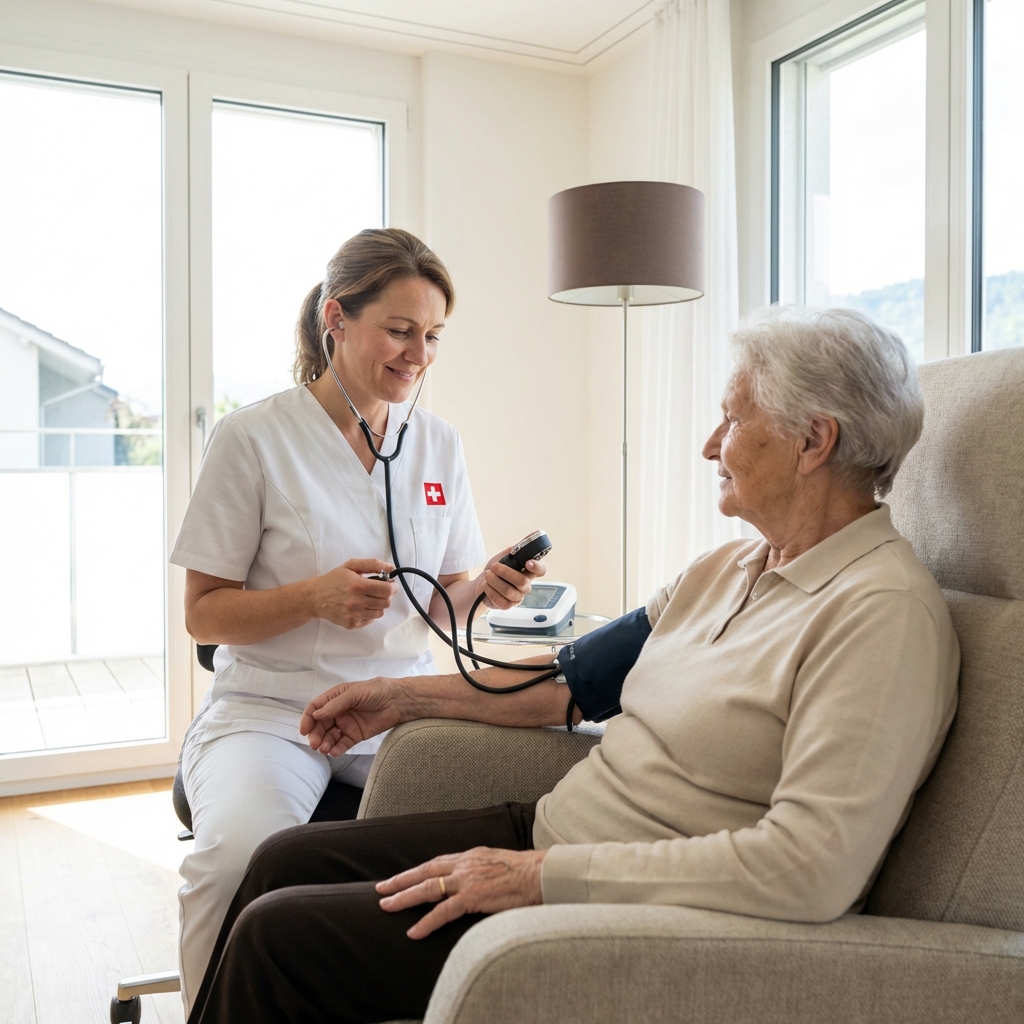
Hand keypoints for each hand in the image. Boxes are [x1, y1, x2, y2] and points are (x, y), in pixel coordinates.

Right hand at [299, 677, 405, 755]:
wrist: (398, 702)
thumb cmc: (376, 691)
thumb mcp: (354, 693)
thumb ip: (335, 704)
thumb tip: (316, 715)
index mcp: (335, 698)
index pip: (316, 708)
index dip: (308, 719)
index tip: (304, 730)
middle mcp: (338, 712)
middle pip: (321, 725)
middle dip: (316, 735)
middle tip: (315, 744)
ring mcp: (346, 724)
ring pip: (330, 736)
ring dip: (325, 743)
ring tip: (324, 749)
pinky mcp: (355, 735)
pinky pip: (342, 744)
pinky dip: (337, 749)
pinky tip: (334, 752)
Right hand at [312, 559, 396, 628]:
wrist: (315, 597)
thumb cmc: (334, 580)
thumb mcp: (351, 566)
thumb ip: (372, 564)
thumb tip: (391, 568)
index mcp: (357, 585)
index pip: (387, 590)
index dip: (392, 587)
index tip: (390, 584)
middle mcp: (356, 602)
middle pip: (386, 603)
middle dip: (386, 596)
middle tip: (378, 591)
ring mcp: (354, 615)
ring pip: (380, 613)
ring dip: (378, 605)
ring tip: (368, 598)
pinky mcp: (351, 624)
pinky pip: (370, 620)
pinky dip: (369, 613)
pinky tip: (360, 606)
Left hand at [376, 847, 546, 938]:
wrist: (540, 874)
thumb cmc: (525, 873)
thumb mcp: (497, 864)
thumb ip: (481, 870)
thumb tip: (473, 881)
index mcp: (470, 856)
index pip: (437, 863)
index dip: (417, 871)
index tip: (401, 877)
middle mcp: (465, 864)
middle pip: (426, 871)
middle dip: (401, 880)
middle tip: (381, 889)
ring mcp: (467, 879)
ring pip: (428, 888)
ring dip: (404, 897)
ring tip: (387, 906)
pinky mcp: (472, 896)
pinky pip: (443, 911)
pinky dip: (426, 921)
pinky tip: (414, 931)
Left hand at [477, 543, 546, 609]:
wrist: (481, 583)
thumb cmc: (495, 569)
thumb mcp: (506, 555)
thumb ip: (519, 547)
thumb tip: (534, 534)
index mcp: (528, 572)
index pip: (540, 571)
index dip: (537, 567)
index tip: (528, 562)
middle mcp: (525, 585)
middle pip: (522, 581)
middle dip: (505, 572)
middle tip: (494, 567)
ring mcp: (517, 597)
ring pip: (509, 591)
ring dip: (495, 581)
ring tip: (487, 575)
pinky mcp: (507, 605)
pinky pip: (501, 600)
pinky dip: (490, 591)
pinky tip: (486, 585)